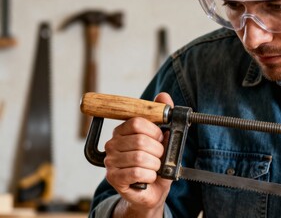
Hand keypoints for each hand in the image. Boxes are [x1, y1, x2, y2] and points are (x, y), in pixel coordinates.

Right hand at [104, 93, 173, 216]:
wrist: (153, 190)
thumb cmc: (156, 164)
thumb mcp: (164, 139)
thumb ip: (162, 117)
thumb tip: (163, 96)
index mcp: (122, 131)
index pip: (137, 122)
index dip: (154, 132)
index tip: (160, 139)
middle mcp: (112, 144)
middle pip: (140, 140)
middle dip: (157, 151)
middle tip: (158, 157)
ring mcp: (110, 161)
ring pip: (139, 157)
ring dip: (155, 165)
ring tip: (154, 168)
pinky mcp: (113, 178)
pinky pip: (136, 172)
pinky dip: (150, 175)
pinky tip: (149, 176)